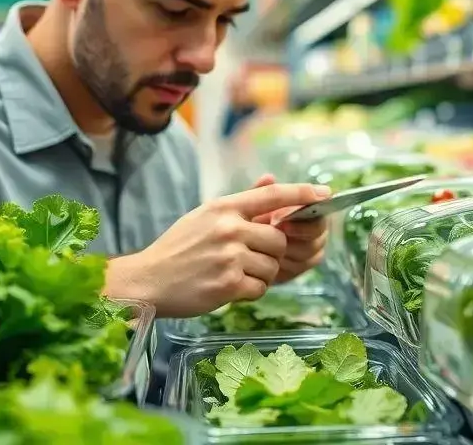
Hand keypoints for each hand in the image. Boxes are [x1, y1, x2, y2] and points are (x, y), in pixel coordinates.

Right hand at [105, 182, 330, 316]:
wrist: (147, 280)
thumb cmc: (177, 249)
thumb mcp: (204, 217)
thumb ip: (240, 204)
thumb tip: (271, 181)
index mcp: (223, 208)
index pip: (272, 195)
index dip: (302, 194)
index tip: (325, 194)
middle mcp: (228, 228)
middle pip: (279, 239)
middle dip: (271, 253)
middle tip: (248, 259)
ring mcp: (229, 256)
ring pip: (272, 266)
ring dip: (260, 275)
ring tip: (233, 274)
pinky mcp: (228, 284)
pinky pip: (261, 288)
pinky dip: (250, 291)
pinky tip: (228, 288)